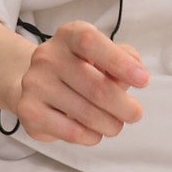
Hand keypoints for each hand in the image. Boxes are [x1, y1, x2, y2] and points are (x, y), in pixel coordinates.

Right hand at [10, 21, 148, 144]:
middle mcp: (48, 57)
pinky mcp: (29, 111)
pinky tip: (95, 132)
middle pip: (95, 86)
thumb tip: (135, 73)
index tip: (143, 80)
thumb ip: (123, 57)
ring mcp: (35, 84)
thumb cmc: (80, 66)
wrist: (37, 82)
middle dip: (123, 106)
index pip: (92, 43)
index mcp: (69, 35)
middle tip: (135, 114)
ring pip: (85, 113)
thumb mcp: (102, 53)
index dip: (120, 63)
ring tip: (116, 125)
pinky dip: (91, 136)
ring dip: (110, 124)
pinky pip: (70, 131)